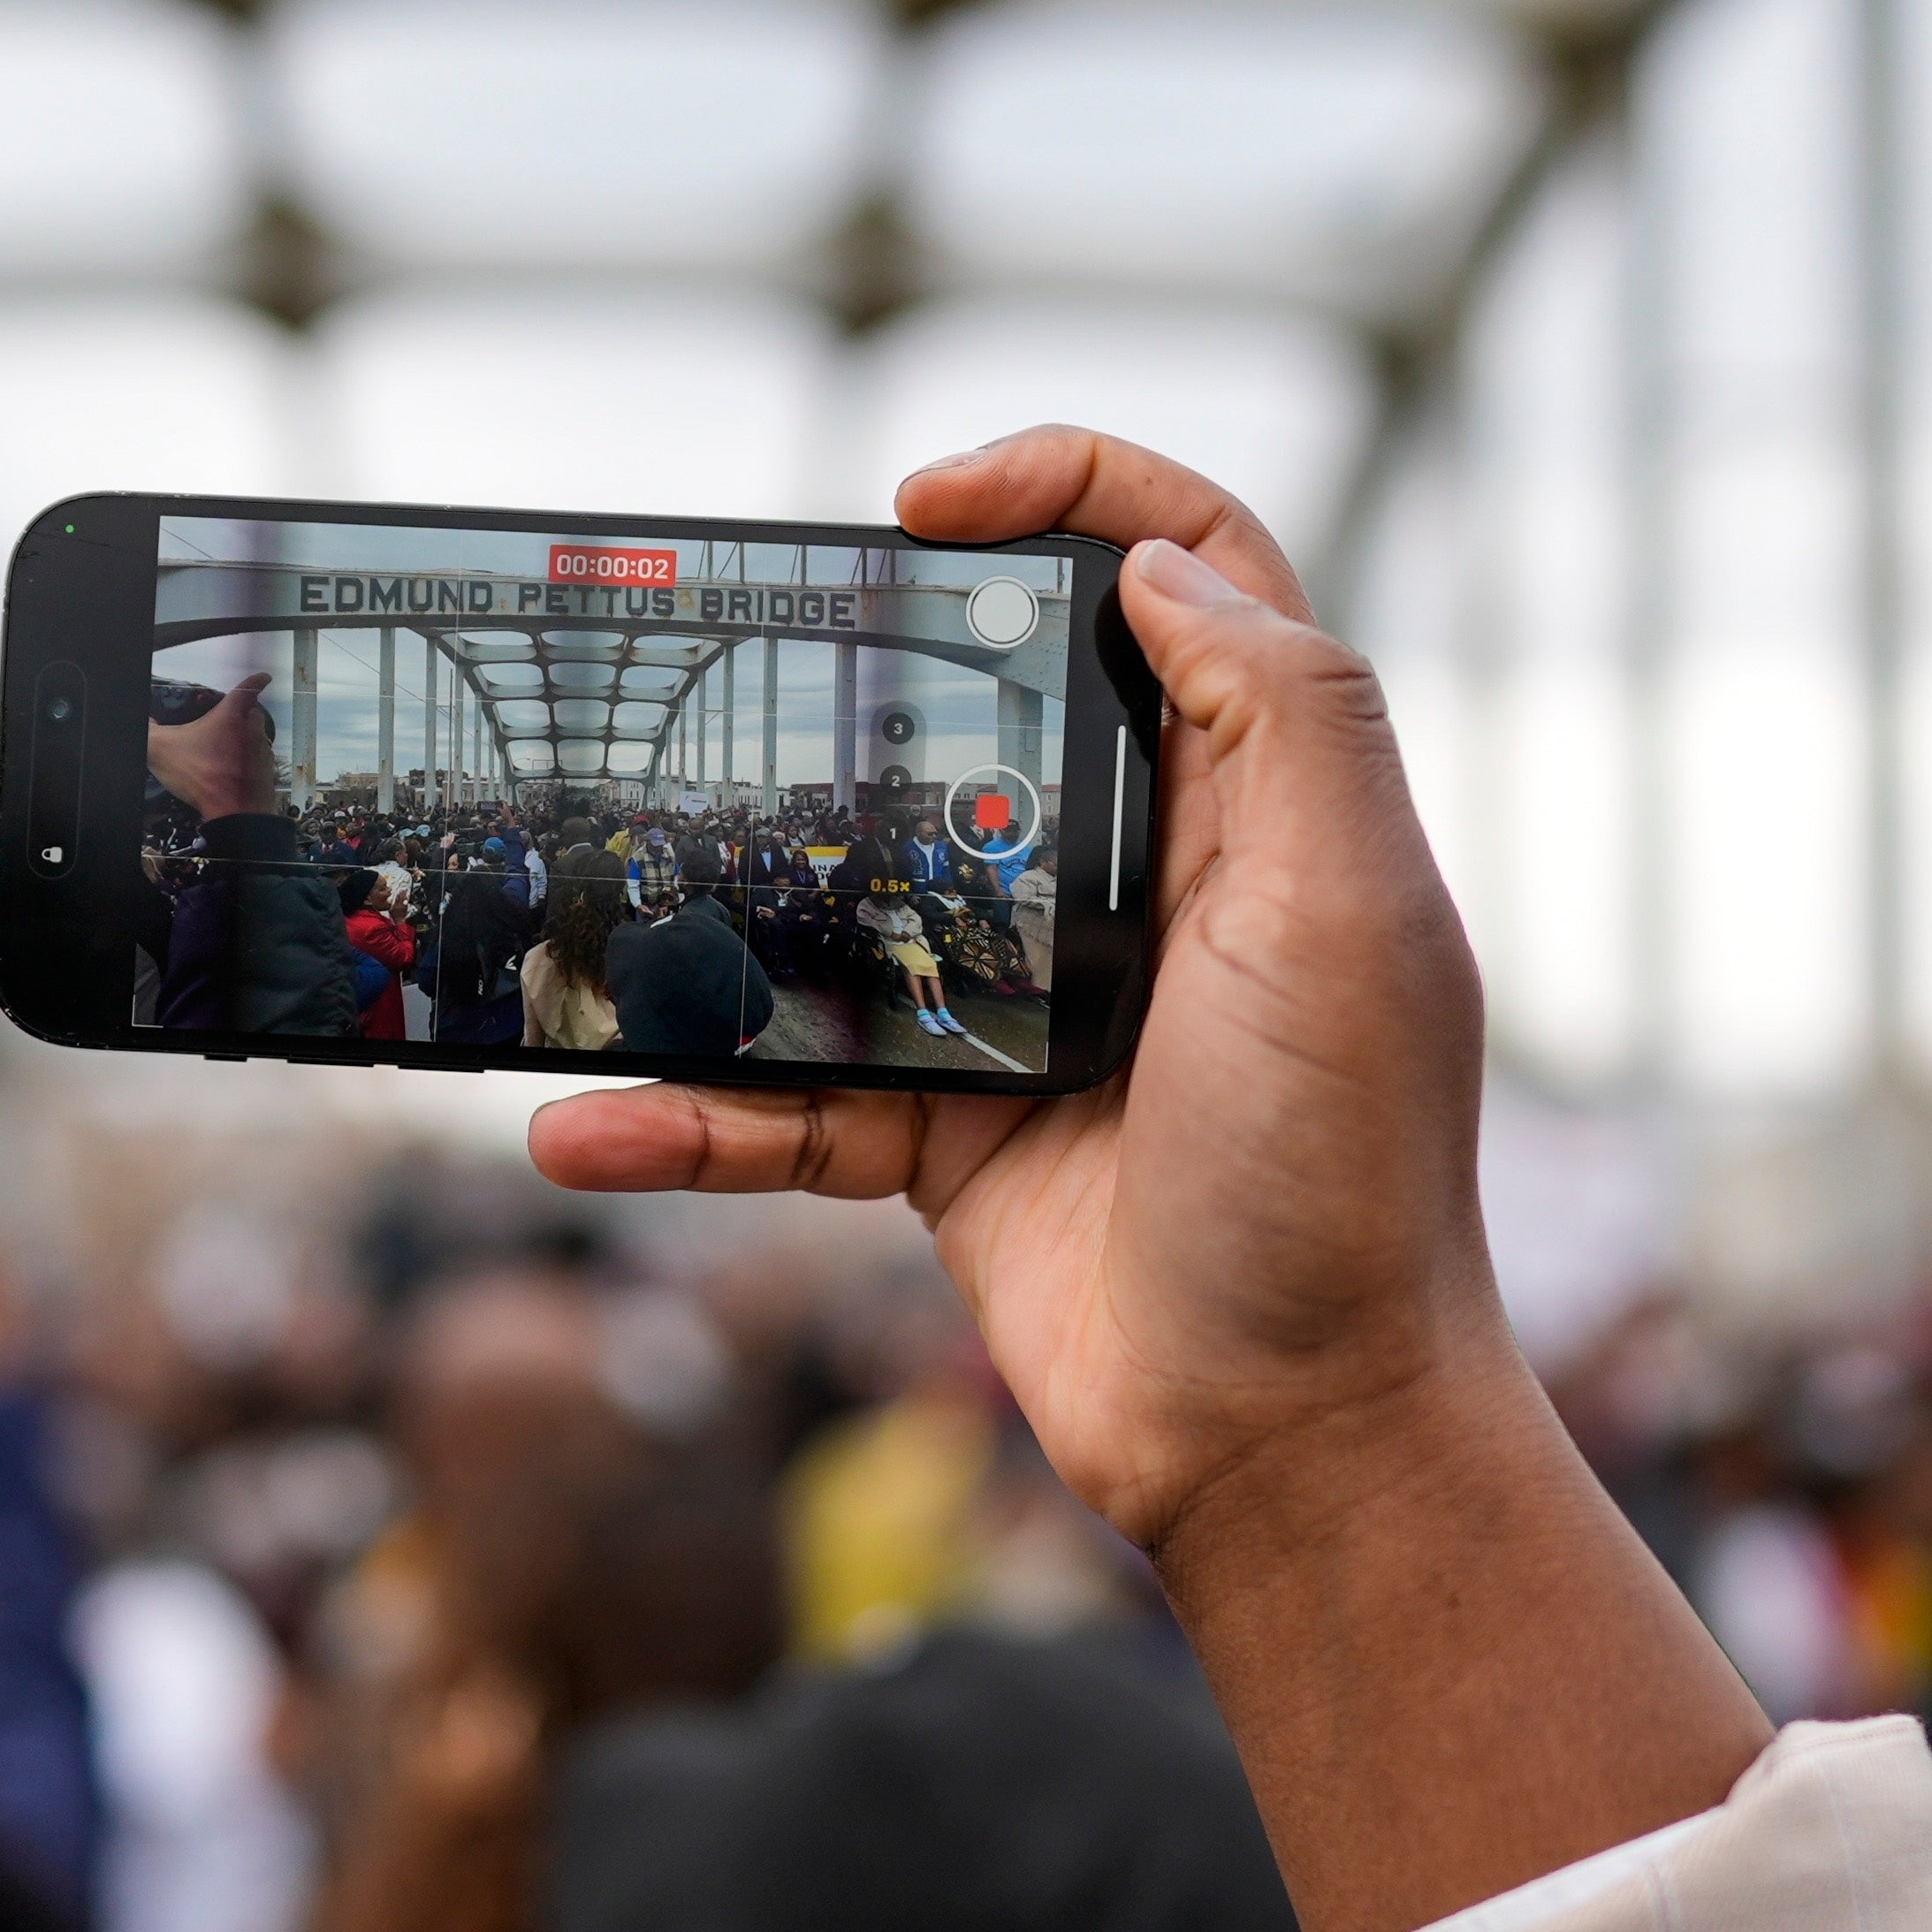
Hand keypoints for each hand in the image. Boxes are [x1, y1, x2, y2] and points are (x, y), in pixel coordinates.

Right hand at [151, 673, 279, 823]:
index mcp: (230, 716)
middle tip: (227, 722)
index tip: (264, 677)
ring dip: (245, 741)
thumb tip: (144, 724)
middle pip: (253, 713)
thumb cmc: (200, 776)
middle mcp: (251, 730)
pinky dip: (248, 763)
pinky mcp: (266, 774)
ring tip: (225, 752)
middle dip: (243, 714)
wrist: (234, 813)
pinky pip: (258, 761)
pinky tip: (231, 773)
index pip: (246, 689)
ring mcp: (262, 752)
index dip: (255, 680)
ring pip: (257, 738)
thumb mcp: (161, 750)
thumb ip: (149, 732)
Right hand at [527, 430, 1508, 1550]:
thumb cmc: (1350, 1180)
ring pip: (843, 911)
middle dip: (852, 675)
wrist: (1294, 1437)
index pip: (1185, 572)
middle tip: (734, 656)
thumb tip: (1164, 563)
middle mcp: (1145, 887)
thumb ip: (1288, 718)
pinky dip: (682, 1116)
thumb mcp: (1349, 916)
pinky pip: (784, 1102)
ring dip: (714, 912)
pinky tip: (581, 1124)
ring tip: (595, 889)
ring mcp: (1033, 1011)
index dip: (1072, 493)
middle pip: (981, 718)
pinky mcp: (951, 1136)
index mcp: (1254, 807)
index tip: (929, 503)